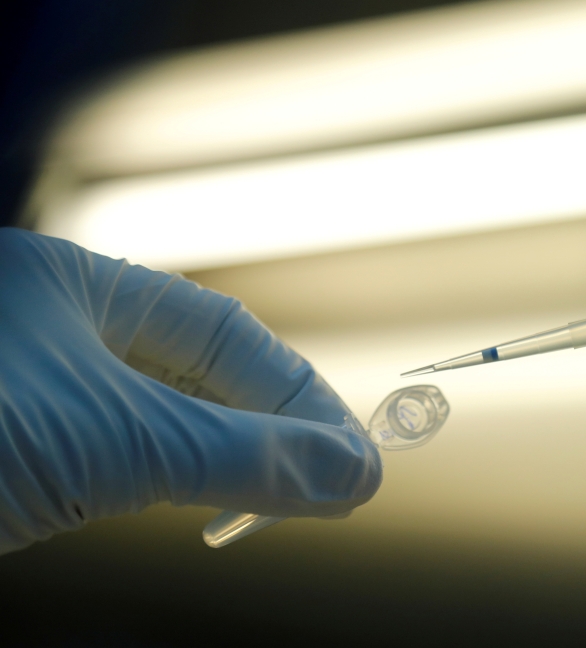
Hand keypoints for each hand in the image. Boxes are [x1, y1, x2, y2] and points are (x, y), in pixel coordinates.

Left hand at [0, 228, 380, 554]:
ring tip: (296, 500)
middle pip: (201, 374)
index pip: (224, 333)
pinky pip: (128, 459)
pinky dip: (181, 483)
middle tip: (333, 481)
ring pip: (169, 420)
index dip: (297, 394)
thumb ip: (241, 454)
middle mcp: (58, 327)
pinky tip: (223, 504)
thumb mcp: (118, 438)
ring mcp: (40, 390)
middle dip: (271, 429)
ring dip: (232, 461)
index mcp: (71, 283)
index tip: (350, 453)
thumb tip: (351, 470)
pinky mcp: (29, 452)